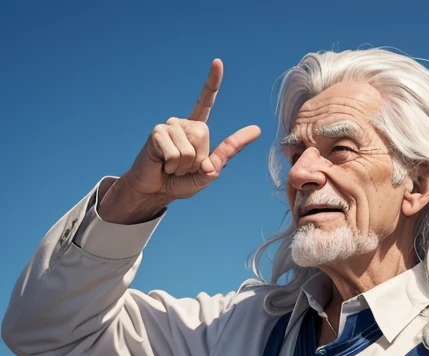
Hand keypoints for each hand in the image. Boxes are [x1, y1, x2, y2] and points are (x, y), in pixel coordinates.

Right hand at [99, 59, 260, 220]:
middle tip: (182, 167)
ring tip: (172, 167)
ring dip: (183, 166)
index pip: (206, 103)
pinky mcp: (157, 133)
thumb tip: (244, 139)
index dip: (212, 84)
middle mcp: (182, 124)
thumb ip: (222, 160)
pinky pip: (176, 154)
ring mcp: (169, 126)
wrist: (154, 190)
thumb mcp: (205, 176)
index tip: (217, 62)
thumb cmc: (178, 182)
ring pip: (190, 149)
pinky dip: (173, 166)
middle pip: (203, 135)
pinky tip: (163, 164)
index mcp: (196, 130)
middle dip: (197, 160)